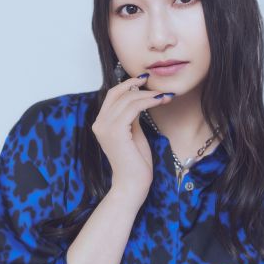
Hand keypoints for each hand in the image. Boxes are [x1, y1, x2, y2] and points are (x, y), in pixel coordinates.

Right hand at [92, 74, 173, 204]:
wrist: (133, 183)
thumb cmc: (135, 162)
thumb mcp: (133, 132)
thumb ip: (131, 115)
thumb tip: (138, 97)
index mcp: (101, 123)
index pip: (112, 95)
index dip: (127, 84)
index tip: (145, 80)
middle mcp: (99, 123)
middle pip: (118, 93)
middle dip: (139, 86)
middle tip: (158, 87)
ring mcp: (105, 127)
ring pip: (128, 99)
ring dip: (149, 95)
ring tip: (164, 96)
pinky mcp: (115, 131)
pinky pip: (133, 107)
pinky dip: (149, 101)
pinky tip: (160, 101)